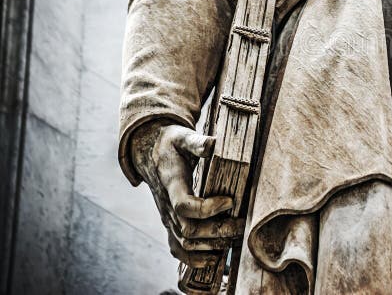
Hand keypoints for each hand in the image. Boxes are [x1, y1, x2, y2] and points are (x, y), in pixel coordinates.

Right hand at [130, 120, 244, 267]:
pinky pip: (176, 248)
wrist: (150, 153)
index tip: (230, 201)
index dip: (208, 209)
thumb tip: (214, 144)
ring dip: (210, 245)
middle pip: (188, 230)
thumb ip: (197, 142)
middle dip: (216, 230)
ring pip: (184, 243)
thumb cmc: (171, 144)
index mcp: (171, 183)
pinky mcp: (169, 222)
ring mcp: (166, 216)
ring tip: (233, 238)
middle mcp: (166, 204)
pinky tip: (213, 258)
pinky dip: (194, 258)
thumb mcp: (182, 136)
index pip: (184, 205)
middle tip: (239, 224)